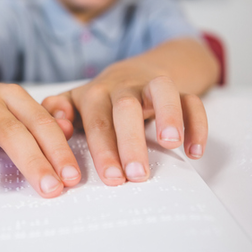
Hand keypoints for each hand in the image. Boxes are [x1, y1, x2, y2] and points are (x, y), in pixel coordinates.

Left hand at [41, 65, 207, 185]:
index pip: (97, 121)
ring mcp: (151, 86)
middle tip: (136, 174)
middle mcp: (123, 87)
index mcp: (95, 94)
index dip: (103, 149)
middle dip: (130, 141)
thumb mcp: (74, 104)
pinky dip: (196, 123)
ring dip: (167, 115)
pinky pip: (191, 100)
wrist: (133, 72)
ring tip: (170, 145)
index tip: (111, 178)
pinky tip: (194, 151)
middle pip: (126, 107)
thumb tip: (55, 124)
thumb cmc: (100, 100)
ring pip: (162, 91)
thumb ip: (58, 112)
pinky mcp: (179, 90)